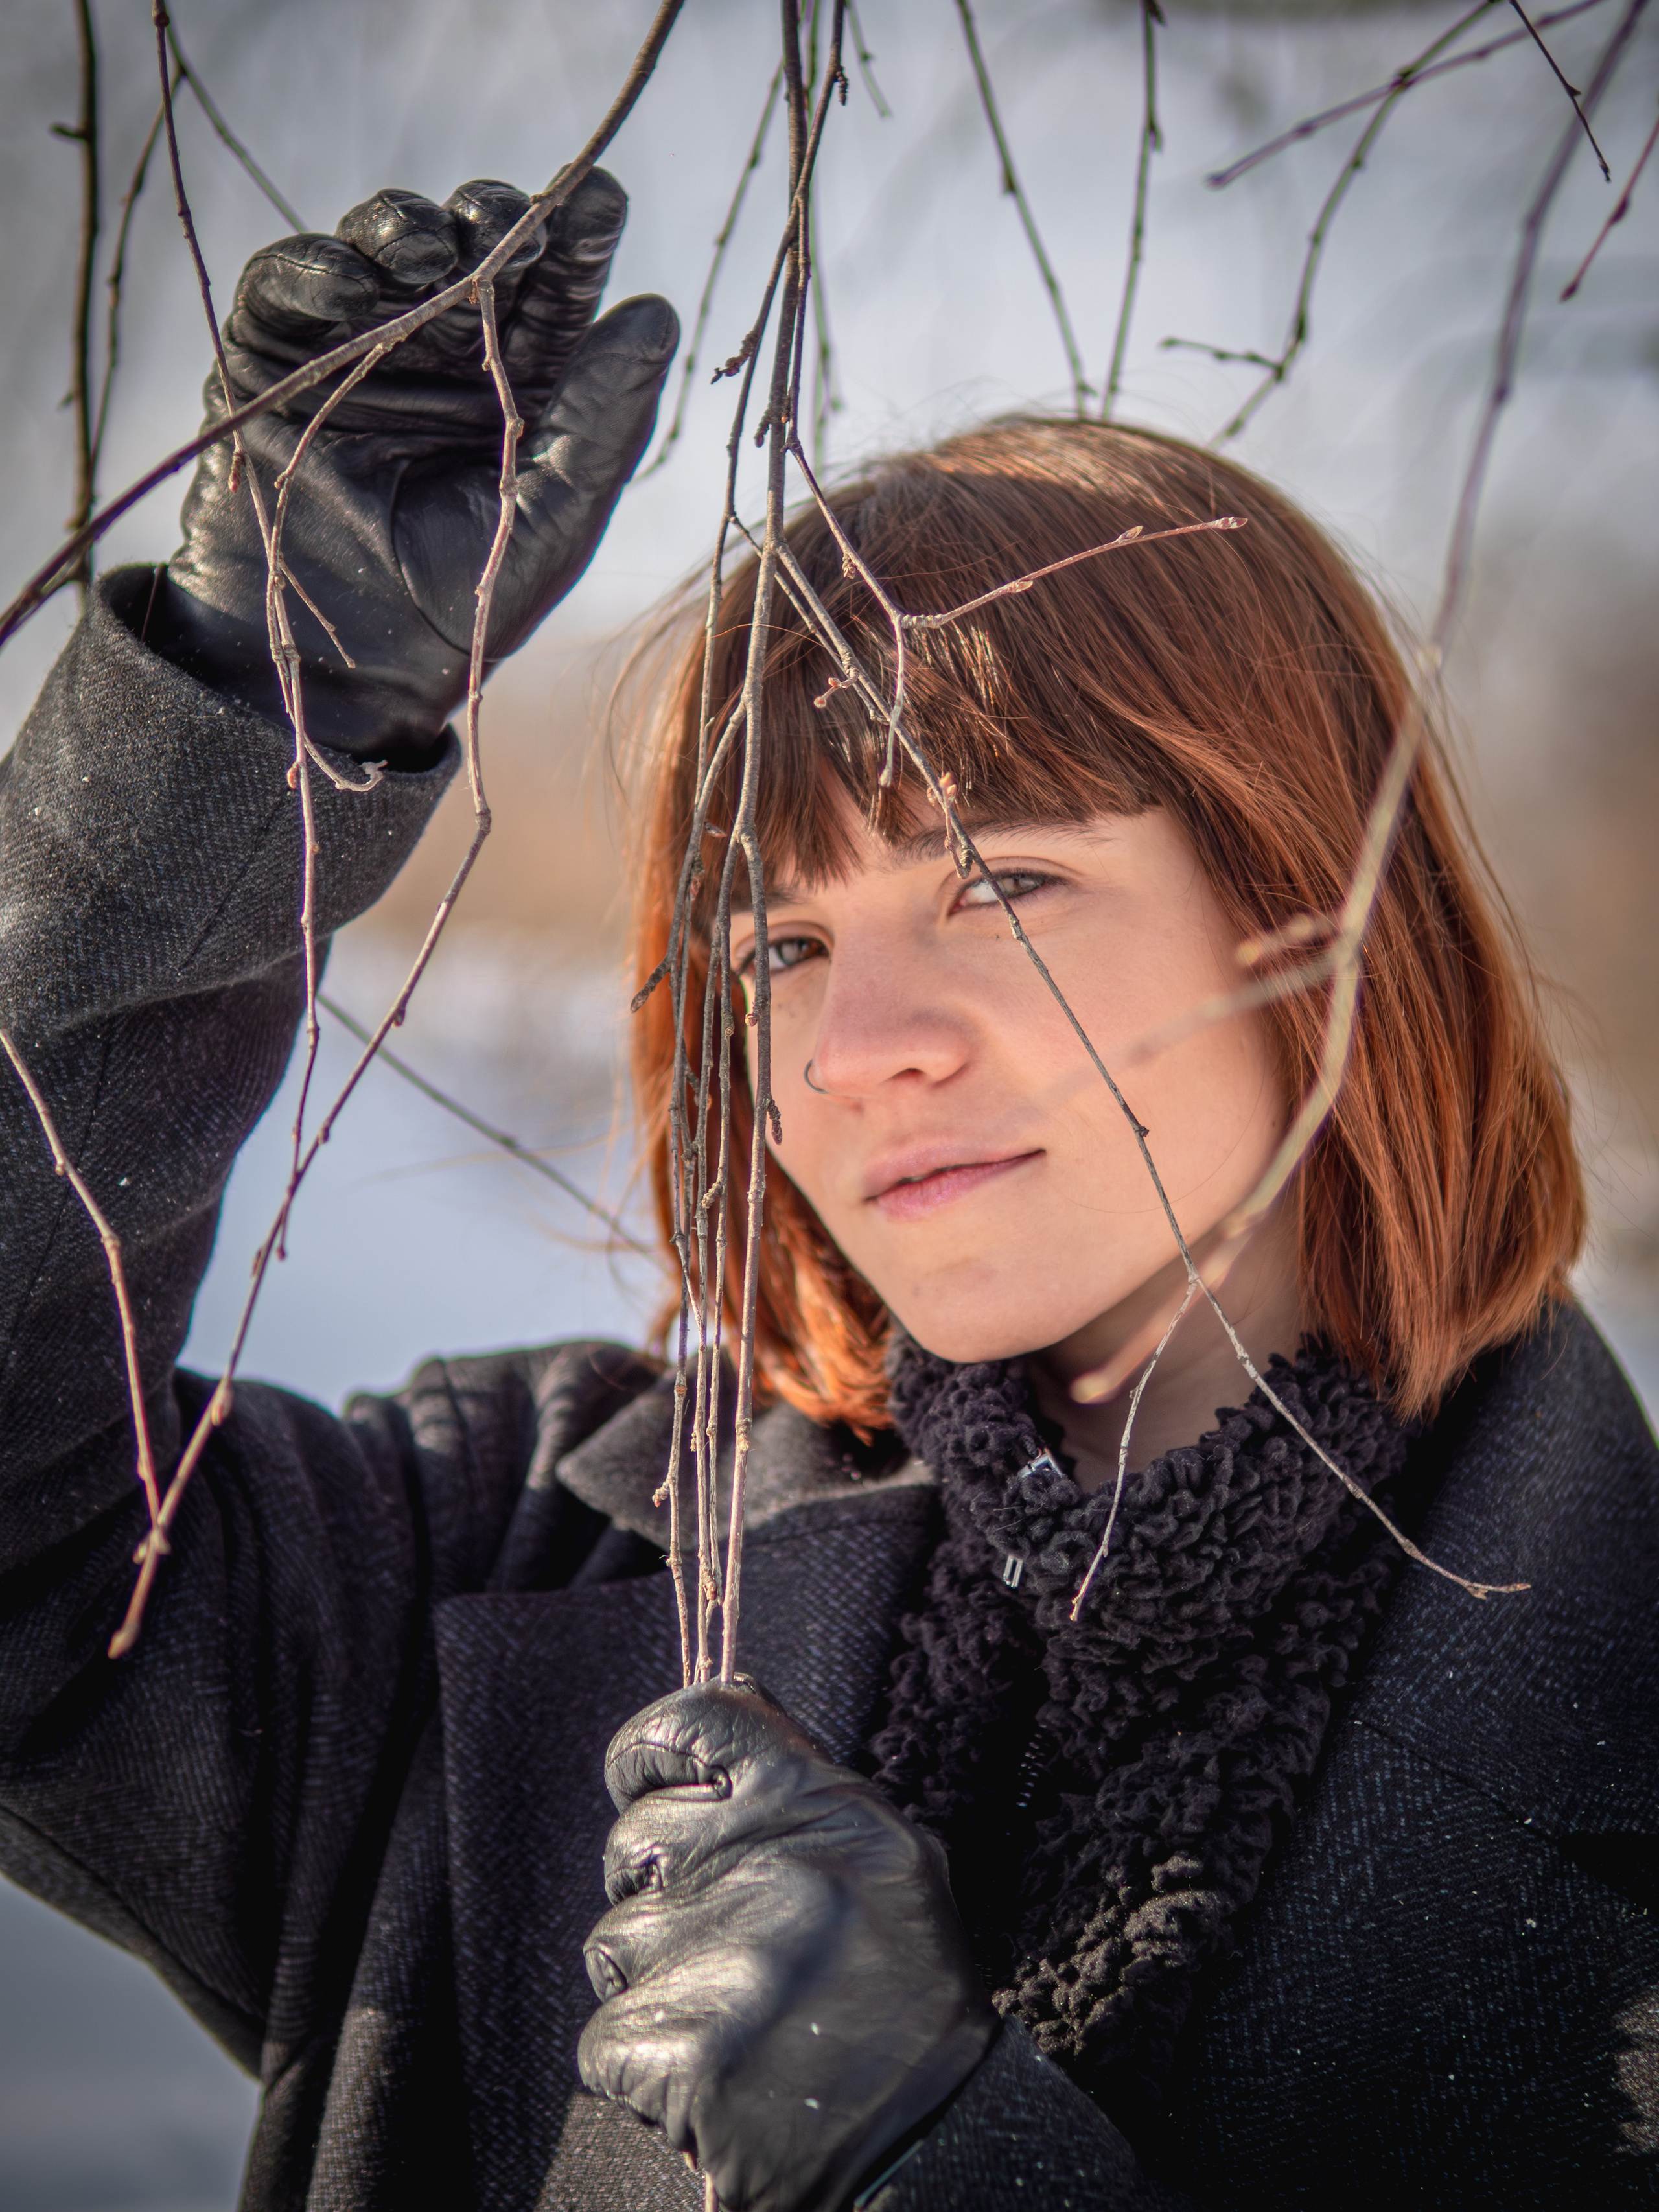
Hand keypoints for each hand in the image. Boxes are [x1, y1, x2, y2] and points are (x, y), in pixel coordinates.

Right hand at [151, 173, 677, 758]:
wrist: (345, 667)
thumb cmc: (464, 607)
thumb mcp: (552, 518)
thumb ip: (603, 421)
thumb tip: (655, 313)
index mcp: (521, 383)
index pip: (553, 291)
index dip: (578, 239)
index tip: (605, 199)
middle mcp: (445, 349)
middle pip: (473, 245)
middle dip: (493, 219)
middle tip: (508, 223)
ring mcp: (360, 343)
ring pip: (386, 245)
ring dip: (409, 230)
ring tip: (433, 249)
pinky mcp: (275, 350)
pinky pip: (291, 283)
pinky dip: (321, 272)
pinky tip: (356, 286)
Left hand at [578, 1682, 996, 2211]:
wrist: (934, 2138)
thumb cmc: (904, 1991)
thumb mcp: (882, 1856)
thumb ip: (796, 1791)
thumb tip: (712, 1728)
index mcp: (820, 1804)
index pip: (696, 1720)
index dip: (646, 1748)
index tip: (637, 1778)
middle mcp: (769, 1862)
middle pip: (634, 1839)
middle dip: (651, 1889)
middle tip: (712, 1940)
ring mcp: (720, 1956)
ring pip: (613, 1943)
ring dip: (651, 1984)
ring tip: (729, 2017)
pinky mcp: (679, 2048)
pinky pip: (604, 2038)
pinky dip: (642, 2066)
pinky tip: (708, 2074)